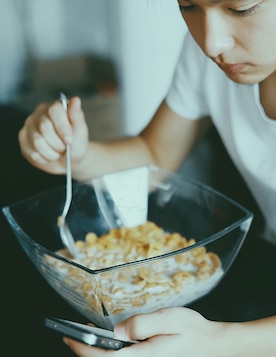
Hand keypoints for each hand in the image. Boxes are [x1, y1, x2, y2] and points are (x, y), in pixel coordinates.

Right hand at [18, 96, 88, 175]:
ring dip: (52, 153)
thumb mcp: (80, 130)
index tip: (69, 140)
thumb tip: (75, 99)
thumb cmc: (76, 143)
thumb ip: (77, 116)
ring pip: (37, 141)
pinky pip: (32, 152)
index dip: (62, 127)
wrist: (70, 159)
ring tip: (57, 152)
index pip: (54, 110)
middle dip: (58, 143)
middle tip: (64, 148)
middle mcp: (39, 114)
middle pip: (44, 128)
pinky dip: (44, 158)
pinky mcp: (23, 139)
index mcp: (55, 108)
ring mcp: (29, 126)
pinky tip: (49, 155)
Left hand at [63, 307, 219, 356]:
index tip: (69, 336)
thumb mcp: (170, 319)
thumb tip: (118, 330)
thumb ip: (143, 324)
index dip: (84, 348)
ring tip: (85, 336)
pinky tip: (107, 342)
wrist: (211, 345)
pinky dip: (109, 353)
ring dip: (96, 353)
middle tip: (71, 335)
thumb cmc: (192, 331)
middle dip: (85, 351)